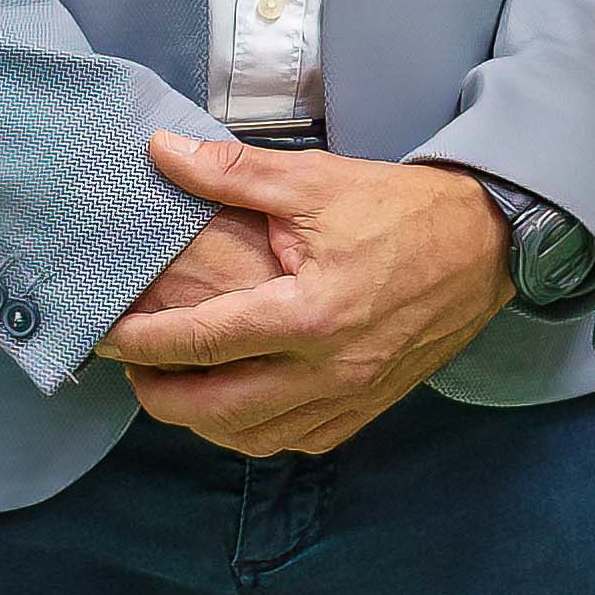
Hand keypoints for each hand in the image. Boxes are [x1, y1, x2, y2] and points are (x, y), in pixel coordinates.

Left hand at [98, 139, 510, 455]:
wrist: (489, 241)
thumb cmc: (403, 209)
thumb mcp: (317, 180)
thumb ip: (232, 174)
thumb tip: (160, 153)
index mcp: (309, 313)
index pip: (198, 342)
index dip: (138, 341)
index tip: (105, 331)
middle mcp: (329, 368)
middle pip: (213, 409)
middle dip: (157, 393)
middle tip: (132, 366)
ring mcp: (352, 394)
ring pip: (251, 437)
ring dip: (202, 420)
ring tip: (179, 385)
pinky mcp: (371, 404)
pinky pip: (297, 441)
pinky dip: (255, 431)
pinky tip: (240, 403)